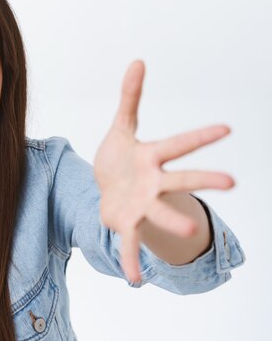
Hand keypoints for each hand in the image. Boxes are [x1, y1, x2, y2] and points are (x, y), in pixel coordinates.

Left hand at [94, 60, 233, 282]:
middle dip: (203, 180)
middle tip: (232, 183)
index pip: (179, 144)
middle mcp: (152, 182)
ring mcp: (141, 205)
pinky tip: (134, 279)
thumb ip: (130, 97)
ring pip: (159, 213)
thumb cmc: (120, 158)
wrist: (107, 188)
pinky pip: (129, 242)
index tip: (226, 129)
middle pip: (179, 180)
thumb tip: (137, 60)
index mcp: (152, 156)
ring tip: (190, 230)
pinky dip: (131, 260)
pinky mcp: (125, 222)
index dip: (201, 136)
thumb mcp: (122, 126)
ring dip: (173, 220)